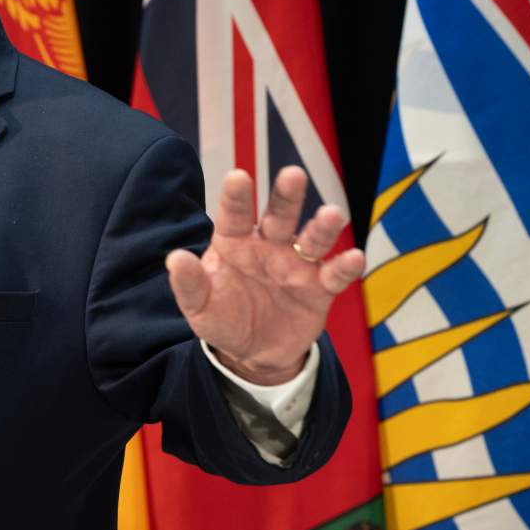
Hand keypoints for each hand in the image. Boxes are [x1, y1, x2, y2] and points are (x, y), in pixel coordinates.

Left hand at [165, 166, 364, 385]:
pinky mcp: (319, 288)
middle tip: (293, 175)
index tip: (238, 176)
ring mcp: (296, 264)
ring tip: (333, 214)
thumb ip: (189, 284)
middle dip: (286, 196)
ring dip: (323, 227)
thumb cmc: (223, 318)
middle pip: (279, 215)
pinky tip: (354, 258)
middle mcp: (268, 245)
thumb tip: (176, 259)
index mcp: (234, 242)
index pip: (234, 214)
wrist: (253, 354)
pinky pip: (334, 274)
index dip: (236, 196)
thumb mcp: (199, 307)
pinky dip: (345, 266)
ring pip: (312, 239)